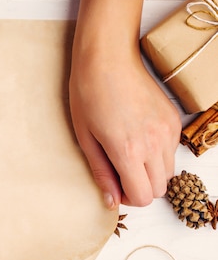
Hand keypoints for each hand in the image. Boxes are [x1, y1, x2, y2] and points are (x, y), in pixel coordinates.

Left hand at [69, 49, 180, 208]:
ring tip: (127, 154)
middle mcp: (154, 143)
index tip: (114, 187)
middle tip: (119, 173)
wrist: (107, 59)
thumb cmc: (88, 95)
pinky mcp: (173, 119)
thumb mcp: (86, 139)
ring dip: (149, 172)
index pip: (143, 197)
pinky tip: (137, 137)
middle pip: (159, 189)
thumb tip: (111, 200)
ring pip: (168, 172)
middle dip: (140, 188)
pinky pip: (172, 151)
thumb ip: (102, 172)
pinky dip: (157, 154)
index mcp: (128, 151)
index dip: (127, 198)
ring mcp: (168, 131)